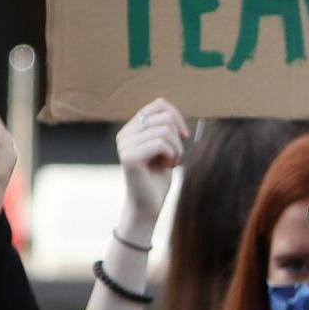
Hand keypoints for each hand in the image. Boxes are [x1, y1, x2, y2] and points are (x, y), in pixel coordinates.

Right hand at [116, 99, 188, 239]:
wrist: (149, 205)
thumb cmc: (158, 177)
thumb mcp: (164, 147)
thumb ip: (163, 127)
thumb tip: (171, 112)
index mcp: (131, 128)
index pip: (159, 104)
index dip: (177, 116)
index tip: (184, 135)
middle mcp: (124, 134)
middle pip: (164, 118)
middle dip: (178, 138)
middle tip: (175, 156)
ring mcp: (124, 145)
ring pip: (164, 131)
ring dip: (177, 148)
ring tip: (172, 162)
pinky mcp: (129, 157)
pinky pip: (160, 144)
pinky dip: (172, 155)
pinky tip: (168, 166)